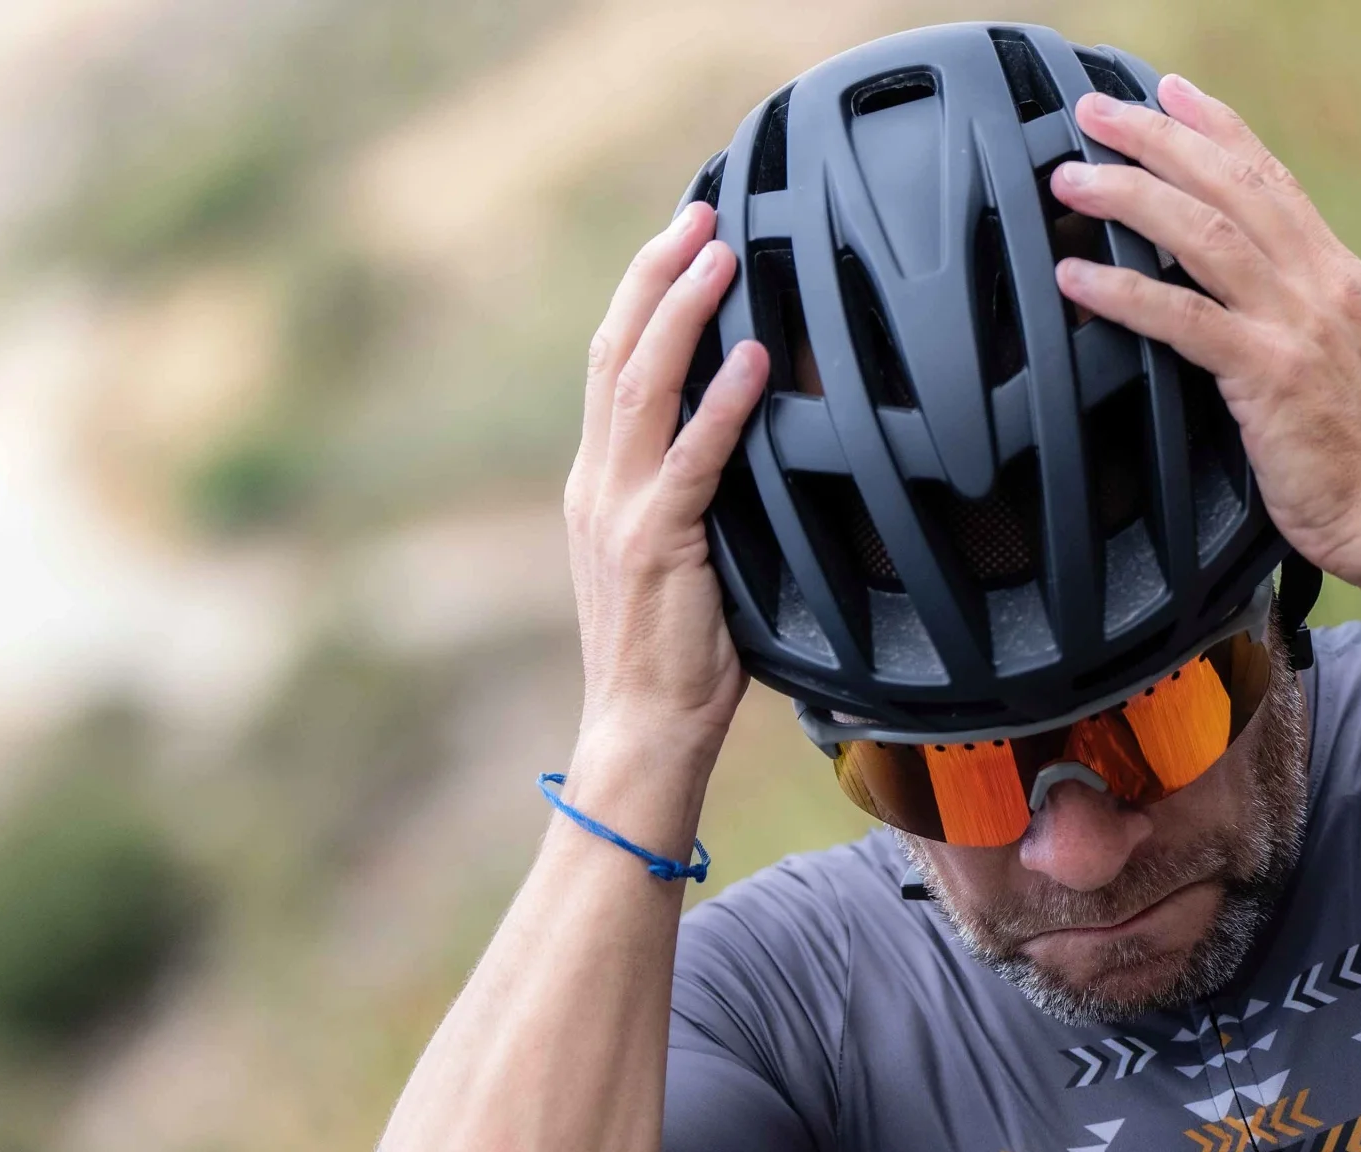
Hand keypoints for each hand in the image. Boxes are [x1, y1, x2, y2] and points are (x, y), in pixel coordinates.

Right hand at [563, 202, 770, 760]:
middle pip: (616, 353)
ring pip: (642, 385)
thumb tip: (762, 451)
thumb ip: (700, 499)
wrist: (641, 731)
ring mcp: (619, 510)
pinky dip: (722, 403)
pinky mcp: (655, 543)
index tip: (680, 239)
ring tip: (722, 255)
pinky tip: (755, 360)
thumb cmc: (676, 658)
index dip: (642, 296)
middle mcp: (598, 484)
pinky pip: (692, 457)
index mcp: (599, 483)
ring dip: (683, 312)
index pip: (612, 366)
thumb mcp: (684, 560)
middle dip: (654, 275)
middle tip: (699, 212)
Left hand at [1049, 77, 1360, 615]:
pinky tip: (1079, 280)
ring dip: (1131, 196)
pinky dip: (1126, 292)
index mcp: (1336, 275)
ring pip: (1203, 233)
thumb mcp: (1335, 361)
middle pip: (1230, 184)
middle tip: (1096, 113)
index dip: (1217, 127)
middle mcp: (1320, 283)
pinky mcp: (1270, 375)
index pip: (1271, 178)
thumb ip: (1290, 317)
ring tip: (1073, 179)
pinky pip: (1185, 319)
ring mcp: (1296, 325)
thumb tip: (1230, 299)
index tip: (1169, 92)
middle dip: (1156, 138)